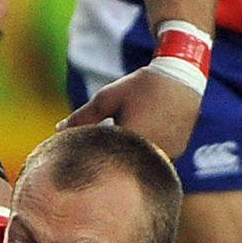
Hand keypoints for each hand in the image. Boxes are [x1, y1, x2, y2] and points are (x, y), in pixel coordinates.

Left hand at [60, 65, 202, 157]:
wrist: (183, 77)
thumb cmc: (141, 85)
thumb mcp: (108, 98)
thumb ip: (82, 117)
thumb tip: (58, 131)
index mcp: (133, 140)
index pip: (103, 157)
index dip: (90, 154)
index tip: (81, 148)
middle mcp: (154, 152)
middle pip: (123, 164)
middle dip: (109, 157)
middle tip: (101, 146)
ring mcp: (169, 154)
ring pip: (140, 164)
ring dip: (130, 157)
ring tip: (126, 137)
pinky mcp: (177, 152)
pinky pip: (155, 160)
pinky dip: (145, 154)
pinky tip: (142, 138)